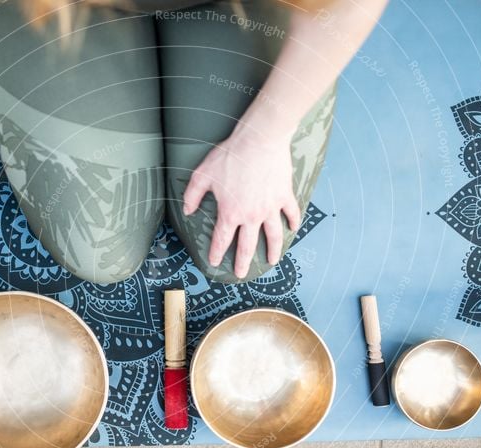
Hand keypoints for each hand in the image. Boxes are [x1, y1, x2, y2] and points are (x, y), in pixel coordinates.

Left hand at [183, 129, 299, 278]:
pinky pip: (291, 213)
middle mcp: (251, 216)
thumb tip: (187, 210)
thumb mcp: (203, 174)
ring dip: (272, 251)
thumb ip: (192, 195)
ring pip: (273, 236)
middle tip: (241, 274)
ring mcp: (270, 208)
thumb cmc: (230, 155)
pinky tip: (293, 228)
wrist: (260, 140)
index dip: (217, 253)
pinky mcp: (284, 196)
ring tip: (271, 261)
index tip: (215, 263)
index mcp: (230, 213)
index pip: (222, 240)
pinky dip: (293, 222)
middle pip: (247, 246)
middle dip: (243, 263)